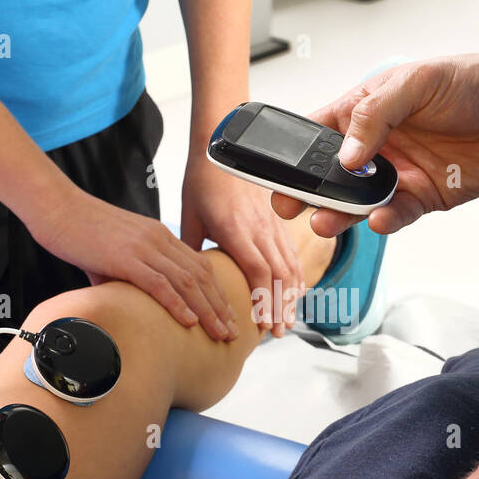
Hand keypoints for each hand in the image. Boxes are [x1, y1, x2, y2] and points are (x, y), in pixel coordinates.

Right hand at [28, 187, 237, 341]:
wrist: (55, 207)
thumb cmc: (79, 231)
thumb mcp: (112, 256)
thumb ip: (126, 278)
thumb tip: (128, 304)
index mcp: (159, 236)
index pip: (200, 266)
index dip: (218, 293)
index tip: (228, 315)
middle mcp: (158, 239)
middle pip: (202, 276)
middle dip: (221, 306)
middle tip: (234, 332)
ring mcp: (143, 247)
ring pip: (187, 281)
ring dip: (208, 310)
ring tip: (220, 333)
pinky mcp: (124, 257)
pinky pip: (158, 283)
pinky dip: (177, 303)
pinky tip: (189, 321)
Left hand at [182, 154, 303, 336]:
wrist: (222, 144)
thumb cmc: (202, 179)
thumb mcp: (189, 215)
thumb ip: (191, 248)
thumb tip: (183, 278)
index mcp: (236, 229)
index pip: (258, 271)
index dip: (264, 300)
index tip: (262, 324)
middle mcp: (260, 228)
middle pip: (279, 275)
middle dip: (281, 307)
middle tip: (278, 334)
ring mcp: (272, 223)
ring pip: (290, 265)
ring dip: (291, 295)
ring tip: (287, 320)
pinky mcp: (277, 220)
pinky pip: (292, 252)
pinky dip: (296, 275)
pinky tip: (293, 292)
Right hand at [274, 53, 478, 237]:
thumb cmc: (471, 81)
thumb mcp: (415, 81)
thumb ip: (374, 115)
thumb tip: (346, 155)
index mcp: (365, 111)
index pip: (318, 133)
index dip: (294, 153)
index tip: (274, 171)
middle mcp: (378, 146)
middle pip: (331, 176)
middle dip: (307, 192)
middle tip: (288, 206)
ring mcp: (399, 174)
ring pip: (358, 202)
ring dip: (340, 214)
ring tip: (323, 223)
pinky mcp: (424, 198)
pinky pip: (396, 215)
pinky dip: (385, 220)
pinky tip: (380, 219)